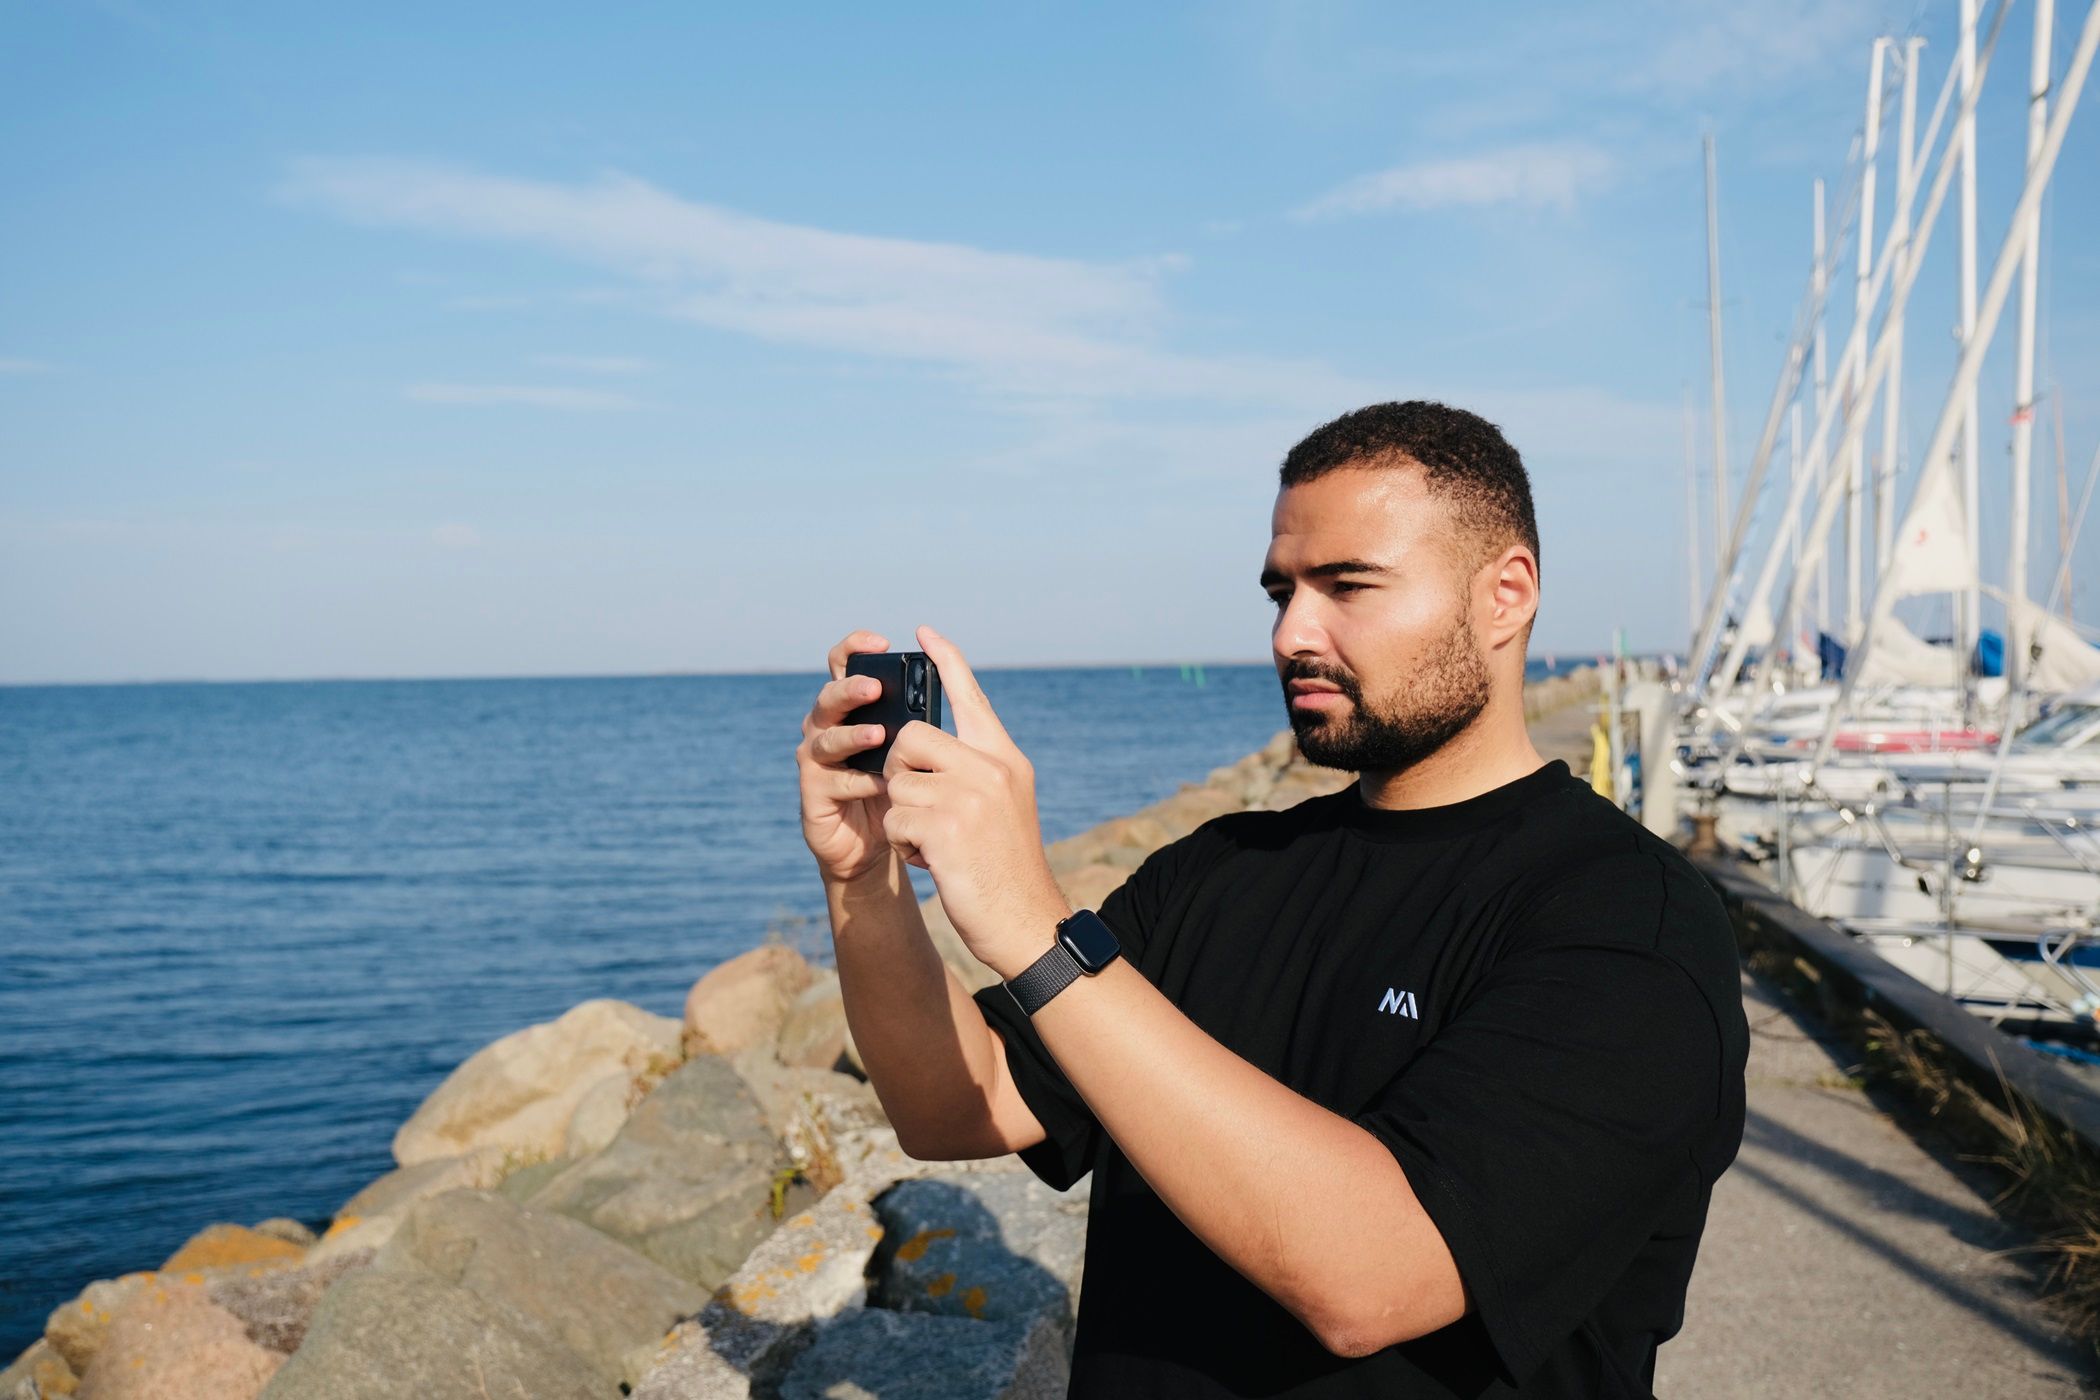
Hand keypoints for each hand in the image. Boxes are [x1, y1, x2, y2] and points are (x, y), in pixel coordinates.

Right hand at [795, 628, 900, 885]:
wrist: (880, 847)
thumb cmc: (900, 789)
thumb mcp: (915, 750)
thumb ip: (923, 721)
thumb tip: (952, 685)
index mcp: (852, 708)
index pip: (843, 665)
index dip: (855, 648)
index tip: (881, 642)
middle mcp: (827, 727)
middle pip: (829, 698)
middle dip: (850, 690)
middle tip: (875, 688)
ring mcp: (815, 762)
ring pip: (825, 739)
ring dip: (852, 735)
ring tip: (879, 735)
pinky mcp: (813, 796)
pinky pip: (830, 782)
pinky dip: (856, 781)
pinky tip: (879, 783)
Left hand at [881, 625, 1070, 977]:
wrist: (1025, 921)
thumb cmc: (1006, 867)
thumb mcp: (1004, 804)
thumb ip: (974, 769)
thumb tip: (918, 746)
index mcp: (1004, 758)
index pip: (971, 696)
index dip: (946, 661)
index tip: (924, 631)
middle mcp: (990, 768)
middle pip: (911, 738)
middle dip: (902, 774)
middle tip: (924, 809)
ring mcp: (969, 796)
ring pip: (896, 783)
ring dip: (905, 818)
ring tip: (937, 844)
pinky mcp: (945, 827)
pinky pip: (895, 819)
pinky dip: (904, 845)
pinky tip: (933, 861)